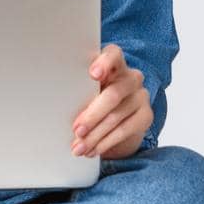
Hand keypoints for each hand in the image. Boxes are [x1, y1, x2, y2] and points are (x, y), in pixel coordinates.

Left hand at [71, 43, 151, 159]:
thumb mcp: (86, 89)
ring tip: (78, 147)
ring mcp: (141, 96)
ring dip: (94, 135)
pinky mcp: (146, 116)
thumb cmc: (94, 97)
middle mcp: (131, 77)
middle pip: (113, 94)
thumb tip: (56, 103)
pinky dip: (105, 142)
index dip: (104, 63)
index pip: (113, 54)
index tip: (93, 74)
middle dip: (92, 115)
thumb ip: (79, 89)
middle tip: (77, 129)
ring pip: (116, 117)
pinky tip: (93, 150)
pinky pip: (125, 130)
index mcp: (114, 63)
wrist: (117, 116)